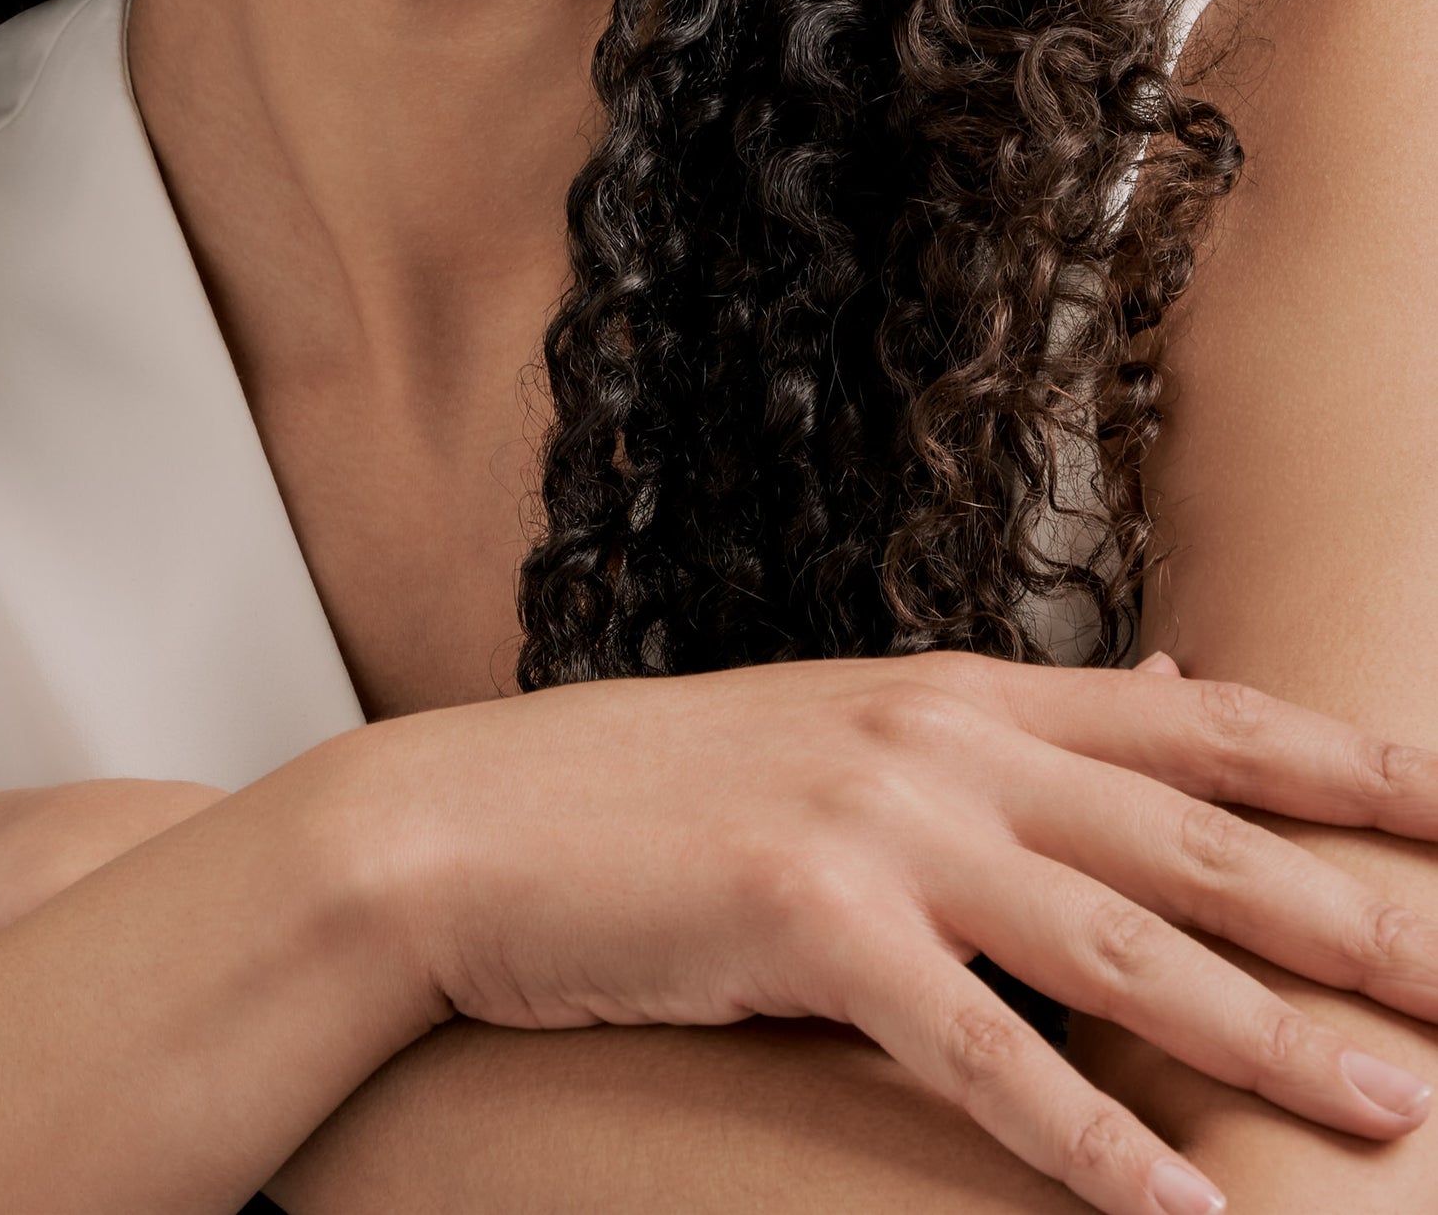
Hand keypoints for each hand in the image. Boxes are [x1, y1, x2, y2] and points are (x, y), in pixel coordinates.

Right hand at [355, 647, 1437, 1214]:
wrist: (474, 821)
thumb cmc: (665, 789)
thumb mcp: (852, 718)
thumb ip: (1018, 714)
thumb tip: (1172, 675)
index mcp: (961, 688)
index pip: (1198, 723)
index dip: (1343, 763)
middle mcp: (940, 740)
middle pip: (1193, 838)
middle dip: (1355, 910)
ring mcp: (878, 826)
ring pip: (1119, 946)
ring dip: (1267, 1039)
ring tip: (1393, 1106)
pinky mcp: (809, 927)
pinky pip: (985, 1057)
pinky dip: (1094, 1145)